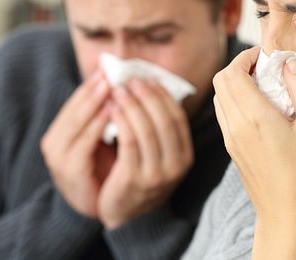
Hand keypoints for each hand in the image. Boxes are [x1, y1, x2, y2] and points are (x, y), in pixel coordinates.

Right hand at [41, 70, 114, 217]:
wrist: (94, 208)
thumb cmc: (101, 171)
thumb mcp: (100, 140)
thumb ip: (104, 118)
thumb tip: (121, 88)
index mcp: (60, 133)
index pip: (75, 102)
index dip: (91, 85)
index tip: (108, 68)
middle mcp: (54, 142)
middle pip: (74, 108)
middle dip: (93, 89)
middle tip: (111, 72)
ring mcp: (59, 157)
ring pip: (76, 121)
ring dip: (95, 102)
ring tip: (112, 86)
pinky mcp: (69, 171)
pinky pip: (84, 143)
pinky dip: (97, 125)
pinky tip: (112, 112)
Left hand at [98, 78, 193, 228]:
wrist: (128, 218)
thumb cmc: (140, 178)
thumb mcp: (158, 156)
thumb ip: (158, 129)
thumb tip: (150, 89)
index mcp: (184, 156)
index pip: (177, 118)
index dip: (163, 96)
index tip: (148, 78)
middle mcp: (175, 166)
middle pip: (163, 120)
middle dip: (147, 95)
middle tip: (130, 79)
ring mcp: (156, 174)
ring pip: (146, 129)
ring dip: (132, 105)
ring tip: (118, 90)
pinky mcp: (134, 179)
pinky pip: (129, 142)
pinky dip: (121, 121)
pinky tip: (111, 109)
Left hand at [212, 46, 295, 258]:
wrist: (286, 213)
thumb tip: (290, 63)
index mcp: (254, 115)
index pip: (232, 71)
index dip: (245, 56)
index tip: (264, 55)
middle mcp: (235, 124)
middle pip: (220, 80)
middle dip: (238, 66)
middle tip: (263, 67)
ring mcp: (230, 137)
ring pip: (219, 96)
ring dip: (234, 83)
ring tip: (261, 85)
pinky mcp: (231, 148)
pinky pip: (223, 113)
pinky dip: (233, 100)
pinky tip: (257, 107)